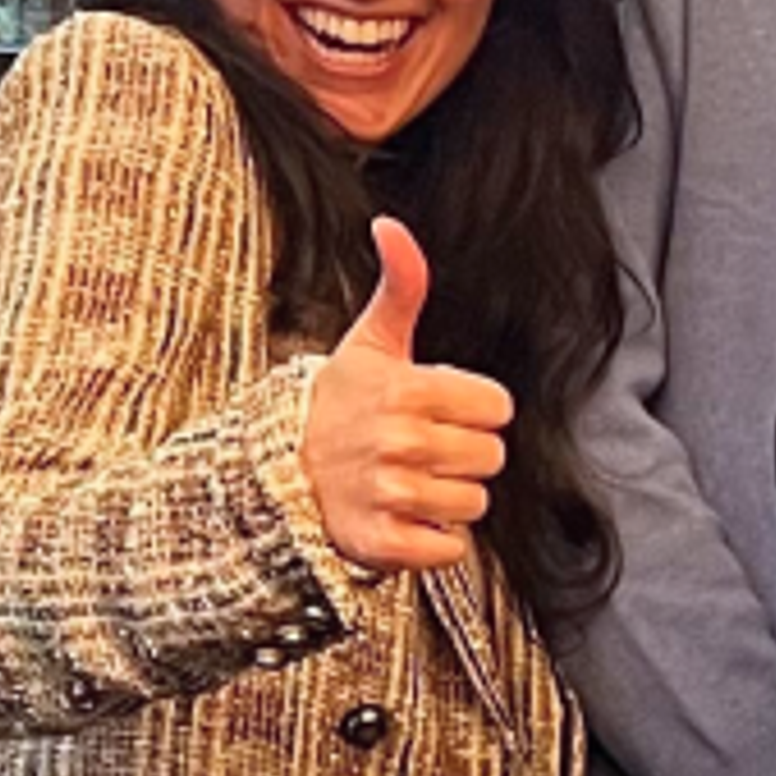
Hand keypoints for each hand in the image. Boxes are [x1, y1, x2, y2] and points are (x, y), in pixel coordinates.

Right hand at [302, 219, 511, 576]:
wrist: (279, 467)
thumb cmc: (338, 403)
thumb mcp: (370, 343)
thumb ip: (401, 286)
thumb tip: (391, 226)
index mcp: (406, 389)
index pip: (497, 408)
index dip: (474, 410)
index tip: (439, 410)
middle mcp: (399, 441)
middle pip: (490, 458)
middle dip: (463, 454)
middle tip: (421, 448)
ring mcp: (390, 494)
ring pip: (473, 504)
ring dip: (447, 498)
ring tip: (408, 480)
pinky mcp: (382, 542)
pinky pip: (448, 549)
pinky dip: (432, 541)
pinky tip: (402, 517)